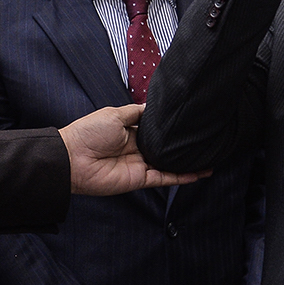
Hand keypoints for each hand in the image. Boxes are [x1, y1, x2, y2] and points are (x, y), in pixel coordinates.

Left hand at [59, 104, 209, 195]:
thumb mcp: (115, 114)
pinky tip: (199, 173)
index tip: (191, 122)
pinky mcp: (140, 179)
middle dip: (184, 145)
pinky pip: (165, 178)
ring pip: (170, 164)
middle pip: (166, 148)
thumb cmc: (88, 133)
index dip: (173, 127)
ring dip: (189, 164)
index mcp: (132, 132)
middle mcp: (138, 149)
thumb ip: (137, 111)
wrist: (71, 158)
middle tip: (207, 139)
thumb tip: (155, 105)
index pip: (157, 130)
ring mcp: (140, 165)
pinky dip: (182, 177)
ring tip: (210, 159)